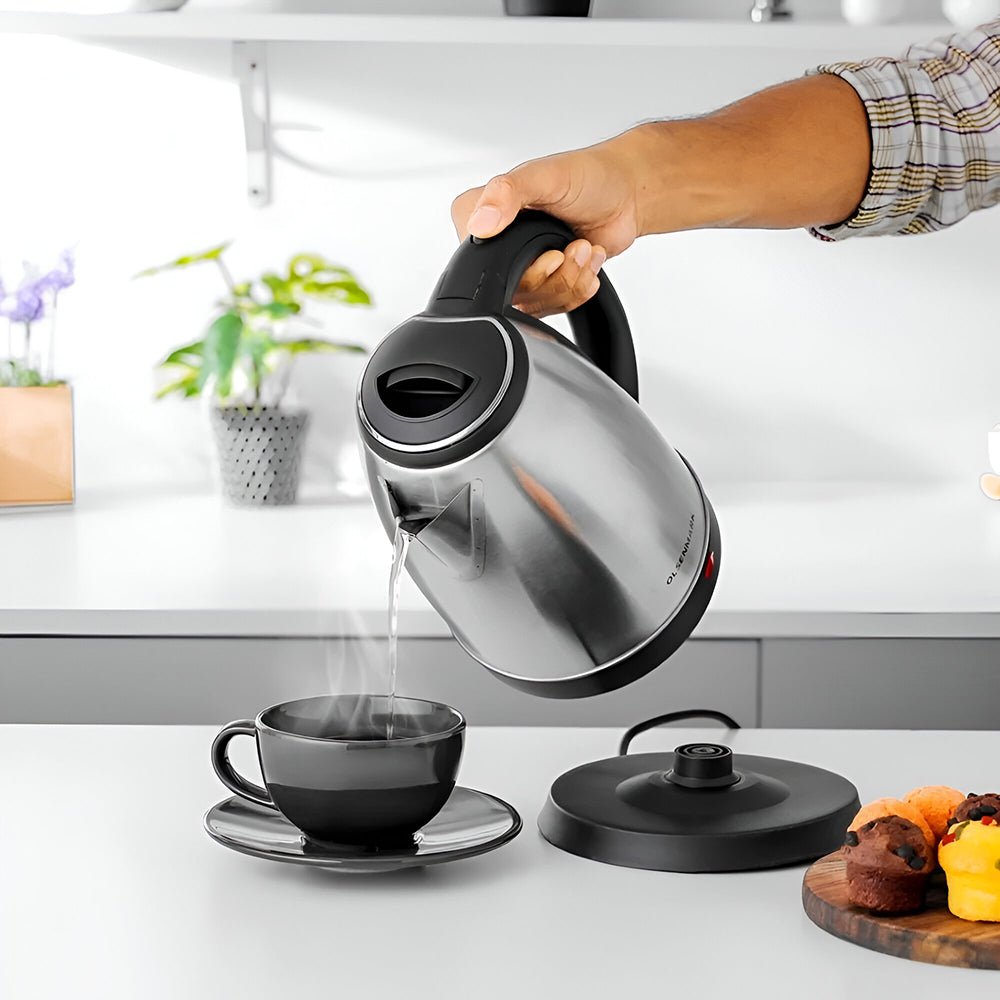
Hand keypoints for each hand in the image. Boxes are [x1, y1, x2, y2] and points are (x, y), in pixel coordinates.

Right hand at [451, 134, 644, 316]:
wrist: (625, 195)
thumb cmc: (587, 177)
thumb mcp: (543, 176)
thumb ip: (507, 193)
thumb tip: (479, 224)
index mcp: (477, 213)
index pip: (479, 264)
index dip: (518, 266)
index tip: (549, 249)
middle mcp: (495, 243)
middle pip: (510, 292)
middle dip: (553, 275)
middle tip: (572, 246)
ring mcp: (519, 266)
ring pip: (535, 304)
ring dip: (570, 279)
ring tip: (582, 249)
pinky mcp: (542, 284)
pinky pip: (554, 307)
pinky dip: (579, 287)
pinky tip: (586, 261)